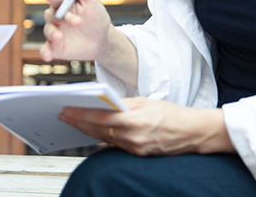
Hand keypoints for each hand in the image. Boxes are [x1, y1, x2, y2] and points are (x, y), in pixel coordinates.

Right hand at [39, 0, 112, 62]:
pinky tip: (47, 56)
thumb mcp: (91, 0)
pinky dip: (44, 52)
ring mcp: (55, 32)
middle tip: (78, 22)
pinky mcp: (55, 47)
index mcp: (63, 4)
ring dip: (53, 33)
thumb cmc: (96, 17)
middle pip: (51, 15)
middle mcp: (56, 17)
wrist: (102, 40)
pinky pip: (46, 49)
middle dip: (62, 17)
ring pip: (48, 30)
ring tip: (60, 37)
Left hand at [58, 97, 234, 156]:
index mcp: (134, 120)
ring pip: (103, 139)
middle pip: (97, 131)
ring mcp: (135, 148)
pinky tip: (93, 131)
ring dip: (87, 130)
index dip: (80, 115)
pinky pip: (115, 145)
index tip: (65, 109)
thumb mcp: (146, 101)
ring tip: (74, 121)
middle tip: (62, 114)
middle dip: (78, 122)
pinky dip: (102, 137)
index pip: (99, 118)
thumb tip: (103, 102)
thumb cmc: (172, 113)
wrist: (193, 132)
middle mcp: (133, 137)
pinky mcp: (138, 154)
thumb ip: (124, 103)